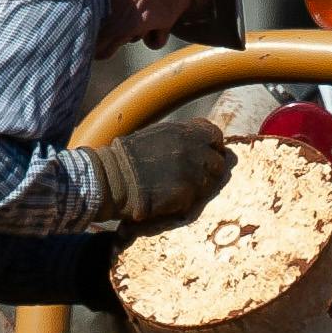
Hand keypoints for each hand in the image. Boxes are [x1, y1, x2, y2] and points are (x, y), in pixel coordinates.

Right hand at [87, 119, 234, 226]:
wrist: (112, 178)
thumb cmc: (126, 158)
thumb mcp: (155, 136)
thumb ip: (179, 139)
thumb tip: (194, 143)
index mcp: (183, 131)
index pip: (214, 135)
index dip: (213, 146)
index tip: (207, 154)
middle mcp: (192, 148)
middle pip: (218, 161)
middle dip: (210, 169)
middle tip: (196, 178)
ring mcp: (192, 171)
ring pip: (211, 182)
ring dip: (199, 187)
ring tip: (180, 190)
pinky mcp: (187, 192)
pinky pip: (196, 198)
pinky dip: (186, 201)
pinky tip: (170, 200)